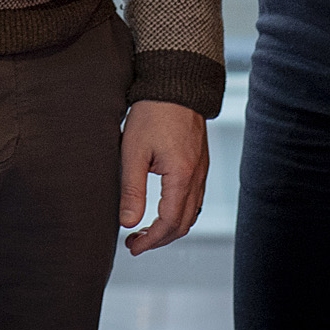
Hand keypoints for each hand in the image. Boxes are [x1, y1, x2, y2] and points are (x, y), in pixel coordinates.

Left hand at [118, 100, 207, 255]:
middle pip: (183, 223)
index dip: (150, 240)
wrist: (175, 83)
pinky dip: (179, 211)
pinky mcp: (199, 162)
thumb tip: (128, 223)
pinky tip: (161, 208)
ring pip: (192, 212)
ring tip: (146, 229)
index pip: (169, 223)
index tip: (132, 246)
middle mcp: (197, 176)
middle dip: (160, 239)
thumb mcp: (133, 152)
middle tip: (135, 243)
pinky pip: (195, 197)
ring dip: (170, 227)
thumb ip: (131, 190)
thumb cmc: (152, 112)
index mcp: (181, 176)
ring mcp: (201, 169)